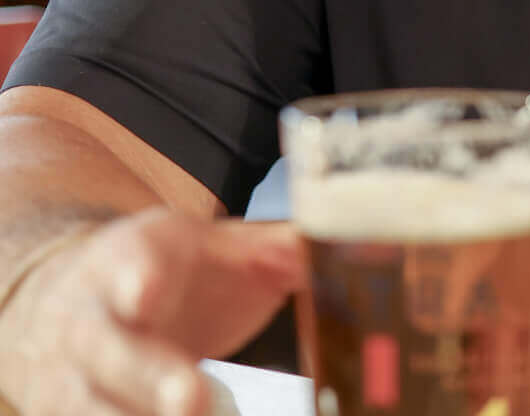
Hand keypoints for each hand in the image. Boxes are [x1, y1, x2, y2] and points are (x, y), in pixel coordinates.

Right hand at [0, 209, 301, 415]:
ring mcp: (73, 381)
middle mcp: (91, 324)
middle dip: (152, 379)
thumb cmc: (168, 274)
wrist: (71, 300)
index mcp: (131, 261)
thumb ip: (277, 251)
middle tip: (192, 400)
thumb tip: (343, 249)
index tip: (144, 293)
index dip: (137, 278)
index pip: (130, 262)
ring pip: (93, 409)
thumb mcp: (214, 245)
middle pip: (113, 352)